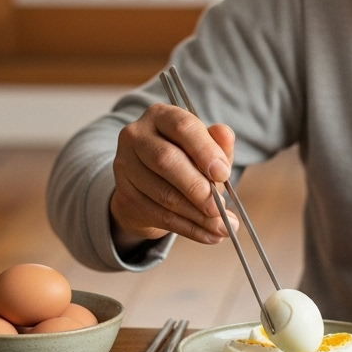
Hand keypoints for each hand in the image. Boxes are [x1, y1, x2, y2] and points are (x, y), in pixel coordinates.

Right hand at [110, 103, 237, 244]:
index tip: (224, 174)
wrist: (150, 183)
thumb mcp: (205, 148)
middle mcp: (136, 136)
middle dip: (197, 187)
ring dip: (197, 215)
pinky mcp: (125, 195)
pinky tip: (209, 235)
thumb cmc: (185, 159)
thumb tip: (226, 134)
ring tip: (223, 227)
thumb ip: (218, 143)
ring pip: (163, 194)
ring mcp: (125, 166)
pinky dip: (189, 229)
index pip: (182, 127)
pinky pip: (160, 216)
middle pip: (166, 160)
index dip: (205, 151)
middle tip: (219, 207)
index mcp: (161, 116)